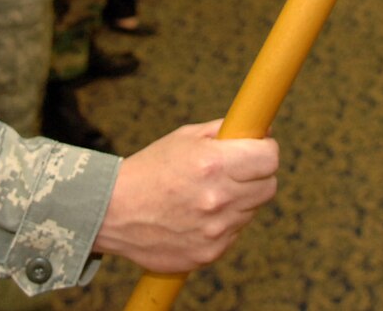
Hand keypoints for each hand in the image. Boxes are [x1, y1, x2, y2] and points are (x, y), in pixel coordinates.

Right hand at [92, 120, 278, 273]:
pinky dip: (223, 224)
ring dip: (238, 201)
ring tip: (207, 194)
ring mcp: (215, 230)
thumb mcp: (184, 138)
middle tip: (236, 171)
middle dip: (256, 175)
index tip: (258, 149)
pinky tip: (198, 215)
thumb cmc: (149, 169)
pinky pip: (233, 233)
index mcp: (213, 164)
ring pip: (251, 210)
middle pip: (268, 186)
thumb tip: (260, 129)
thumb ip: (223, 132)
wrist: (113, 211)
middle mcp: (218, 198)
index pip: (269, 159)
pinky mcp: (210, 253)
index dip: (266, 150)